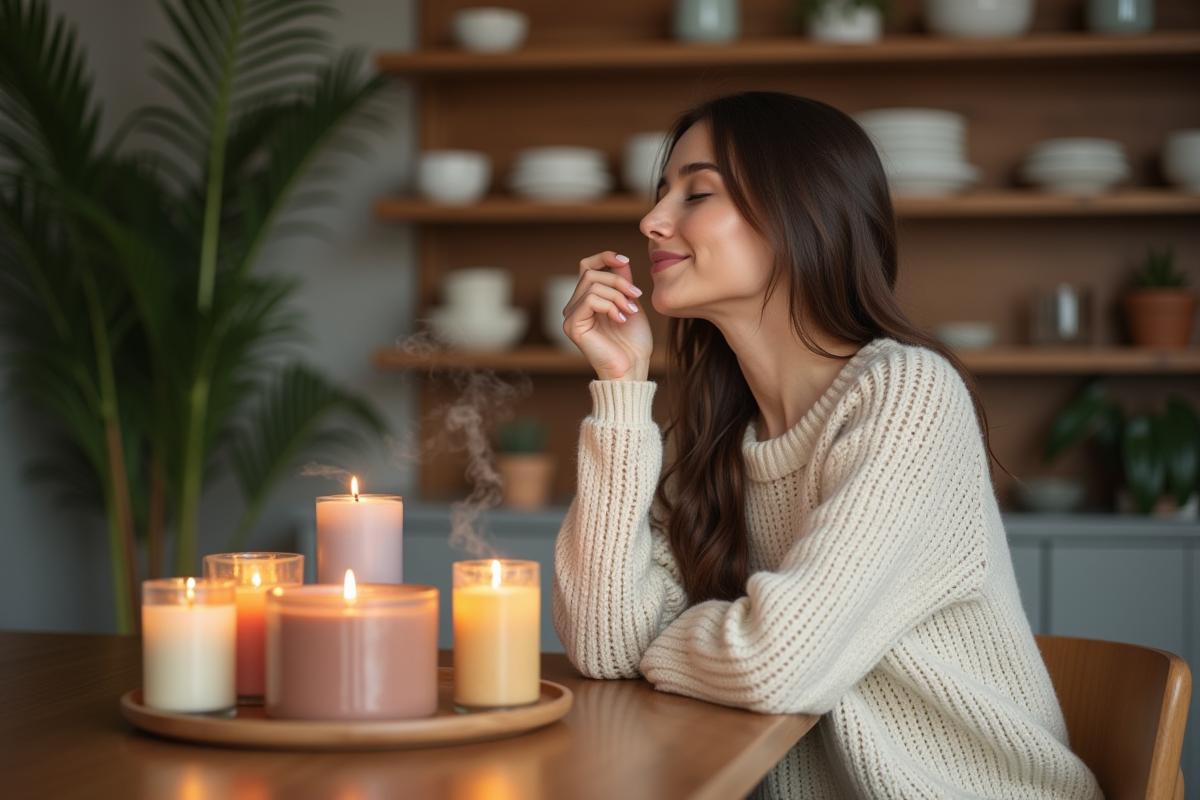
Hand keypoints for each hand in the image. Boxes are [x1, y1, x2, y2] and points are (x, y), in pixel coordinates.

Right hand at [563, 251, 652, 380]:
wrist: (633, 367)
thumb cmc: (634, 342)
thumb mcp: (632, 304)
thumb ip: (623, 283)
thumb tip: (620, 261)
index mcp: (588, 300)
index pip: (587, 267)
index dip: (604, 258)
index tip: (625, 260)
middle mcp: (575, 306)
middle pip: (591, 273)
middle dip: (618, 280)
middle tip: (636, 295)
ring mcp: (571, 316)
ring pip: (592, 285)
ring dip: (617, 295)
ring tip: (630, 311)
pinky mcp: (572, 326)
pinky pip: (589, 300)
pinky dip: (610, 305)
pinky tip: (621, 319)